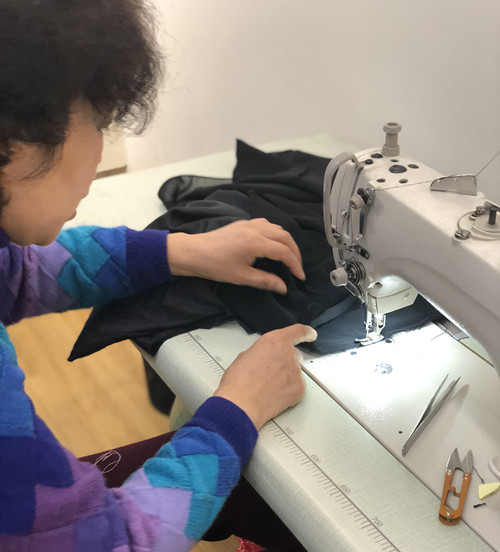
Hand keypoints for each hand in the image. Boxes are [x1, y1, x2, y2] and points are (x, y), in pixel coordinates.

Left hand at [167, 219, 305, 293]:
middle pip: (285, 237)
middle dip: (295, 252)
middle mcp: (256, 229)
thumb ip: (265, 281)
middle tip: (297, 267)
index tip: (300, 277)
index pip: (284, 252)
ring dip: (286, 242)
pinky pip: (267, 225)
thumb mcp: (242, 277)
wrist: (194, 252)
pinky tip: (274, 244)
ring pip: (277, 229)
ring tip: (288, 257)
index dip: (295, 264)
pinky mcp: (243, 223)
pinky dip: (276, 234)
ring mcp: (249, 224)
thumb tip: (283, 287)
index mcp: (256, 242)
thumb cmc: (215, 266)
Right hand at [213, 324, 316, 428]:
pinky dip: (289, 391)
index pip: (298, 331)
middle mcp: (288, 353)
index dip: (306, 332)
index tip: (310, 334)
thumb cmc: (238, 382)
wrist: (241, 404)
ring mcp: (296, 371)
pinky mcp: (300, 388)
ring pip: (295, 372)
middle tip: (270, 374)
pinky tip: (274, 395)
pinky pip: (297, 387)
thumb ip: (262, 352)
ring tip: (267, 388)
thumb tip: (265, 358)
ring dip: (286, 378)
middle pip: (294, 355)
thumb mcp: (245, 356)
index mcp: (274, 341)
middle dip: (285, 363)